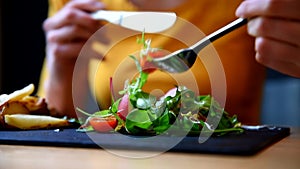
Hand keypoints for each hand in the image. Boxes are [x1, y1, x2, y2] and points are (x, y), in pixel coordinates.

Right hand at [42, 0, 104, 116]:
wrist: (67, 79)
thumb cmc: (77, 56)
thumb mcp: (83, 38)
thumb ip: (89, 25)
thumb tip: (107, 15)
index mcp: (58, 20)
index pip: (71, 6)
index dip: (87, 4)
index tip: (103, 8)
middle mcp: (51, 27)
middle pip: (71, 14)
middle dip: (91, 20)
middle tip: (105, 29)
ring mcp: (52, 40)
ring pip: (75, 30)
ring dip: (94, 36)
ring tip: (106, 42)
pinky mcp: (56, 53)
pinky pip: (78, 47)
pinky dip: (94, 52)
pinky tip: (103, 57)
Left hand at [236, 0, 299, 77]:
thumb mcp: (299, 7)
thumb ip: (281, 4)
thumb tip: (252, 5)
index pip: (274, 4)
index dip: (252, 6)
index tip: (243, 9)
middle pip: (264, 26)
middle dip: (252, 23)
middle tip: (253, 22)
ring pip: (262, 45)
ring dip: (257, 38)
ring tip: (263, 35)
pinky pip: (265, 59)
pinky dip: (260, 51)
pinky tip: (269, 45)